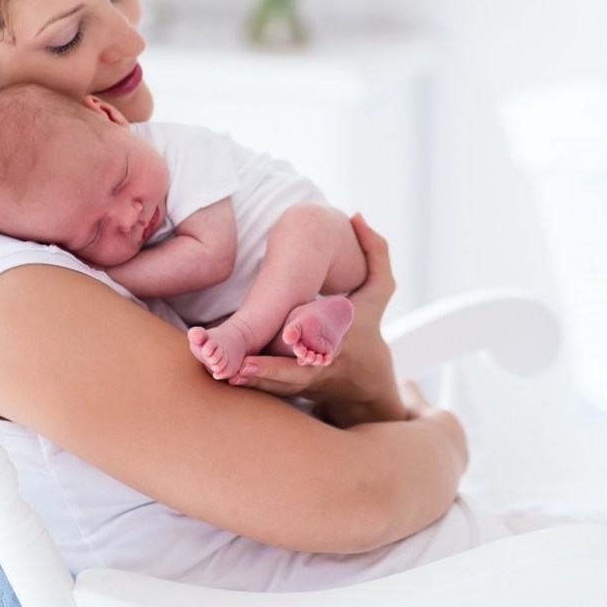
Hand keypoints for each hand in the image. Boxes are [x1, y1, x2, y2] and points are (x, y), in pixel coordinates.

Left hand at [230, 214, 405, 425]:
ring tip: (226, 371)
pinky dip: (250, 387)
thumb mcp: (381, 290)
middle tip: (242, 365)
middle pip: (298, 370)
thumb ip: (376, 252)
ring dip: (253, 382)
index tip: (290, 332)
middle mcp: (323, 362)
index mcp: (344, 336)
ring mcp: (305, 379)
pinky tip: (226, 376)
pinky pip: (268, 392)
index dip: (311, 336)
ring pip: (278, 385)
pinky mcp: (290, 389)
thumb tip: (357, 215)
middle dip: (271, 371)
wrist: (365, 380)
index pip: (327, 336)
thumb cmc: (369, 325)